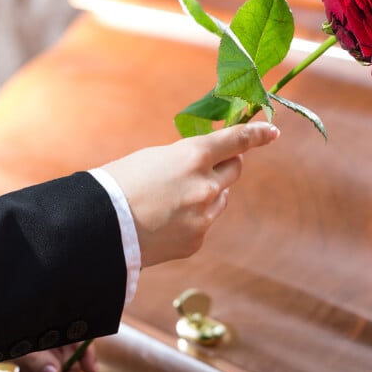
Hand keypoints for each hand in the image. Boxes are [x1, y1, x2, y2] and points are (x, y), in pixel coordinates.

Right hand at [103, 122, 279, 266]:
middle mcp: (206, 186)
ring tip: (172, 198)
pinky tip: (165, 221)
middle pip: (234, 170)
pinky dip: (192, 219)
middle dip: (226, 165)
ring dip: (208, 193)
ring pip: (220, 198)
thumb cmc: (118, 184)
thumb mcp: (153, 158)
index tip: (272, 131)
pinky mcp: (197, 240)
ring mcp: (204, 216)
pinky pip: (204, 223)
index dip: (256, 134)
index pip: (236, 141)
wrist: (99, 229)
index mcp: (193, 157)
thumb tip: (203, 167)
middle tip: (210, 164)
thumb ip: (184, 160)